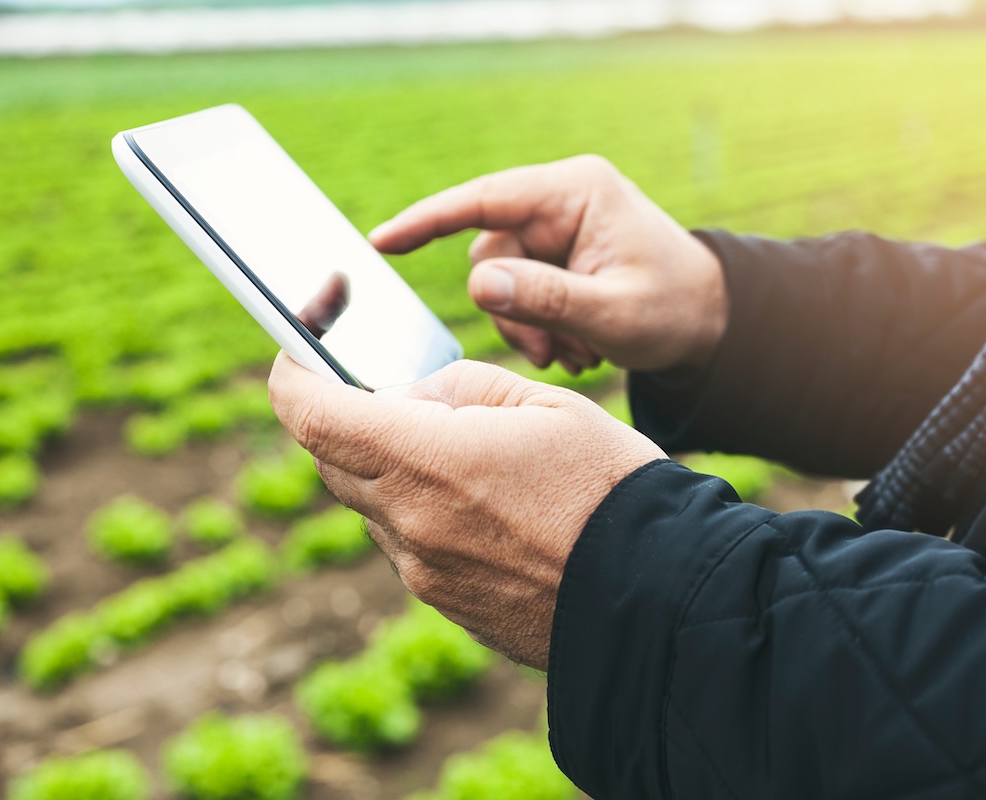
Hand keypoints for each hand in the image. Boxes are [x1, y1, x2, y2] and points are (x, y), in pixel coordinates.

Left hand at [268, 352, 664, 668]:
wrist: (661, 596)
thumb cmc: (610, 487)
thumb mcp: (540, 403)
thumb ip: (457, 390)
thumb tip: (407, 399)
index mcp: (426, 461)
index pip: (311, 414)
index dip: (292, 374)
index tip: (301, 351)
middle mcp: (409, 523)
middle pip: (334, 458)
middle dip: (352, 417)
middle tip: (404, 395)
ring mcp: (423, 571)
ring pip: (371, 501)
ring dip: (392, 468)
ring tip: (466, 454)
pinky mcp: (445, 603)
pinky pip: (407, 543)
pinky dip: (421, 511)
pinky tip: (484, 504)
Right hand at [370, 155, 727, 372]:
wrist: (714, 322)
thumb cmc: (676, 309)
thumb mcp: (612, 312)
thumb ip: (545, 299)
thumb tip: (479, 285)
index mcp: (576, 192)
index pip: (484, 199)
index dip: (429, 220)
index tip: (382, 241)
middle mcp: (560, 201)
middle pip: (491, 255)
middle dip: (513, 313)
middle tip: (552, 355)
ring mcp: (557, 229)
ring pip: (500, 282)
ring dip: (527, 328)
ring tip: (576, 354)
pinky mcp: (556, 257)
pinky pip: (518, 294)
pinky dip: (539, 329)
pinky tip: (578, 346)